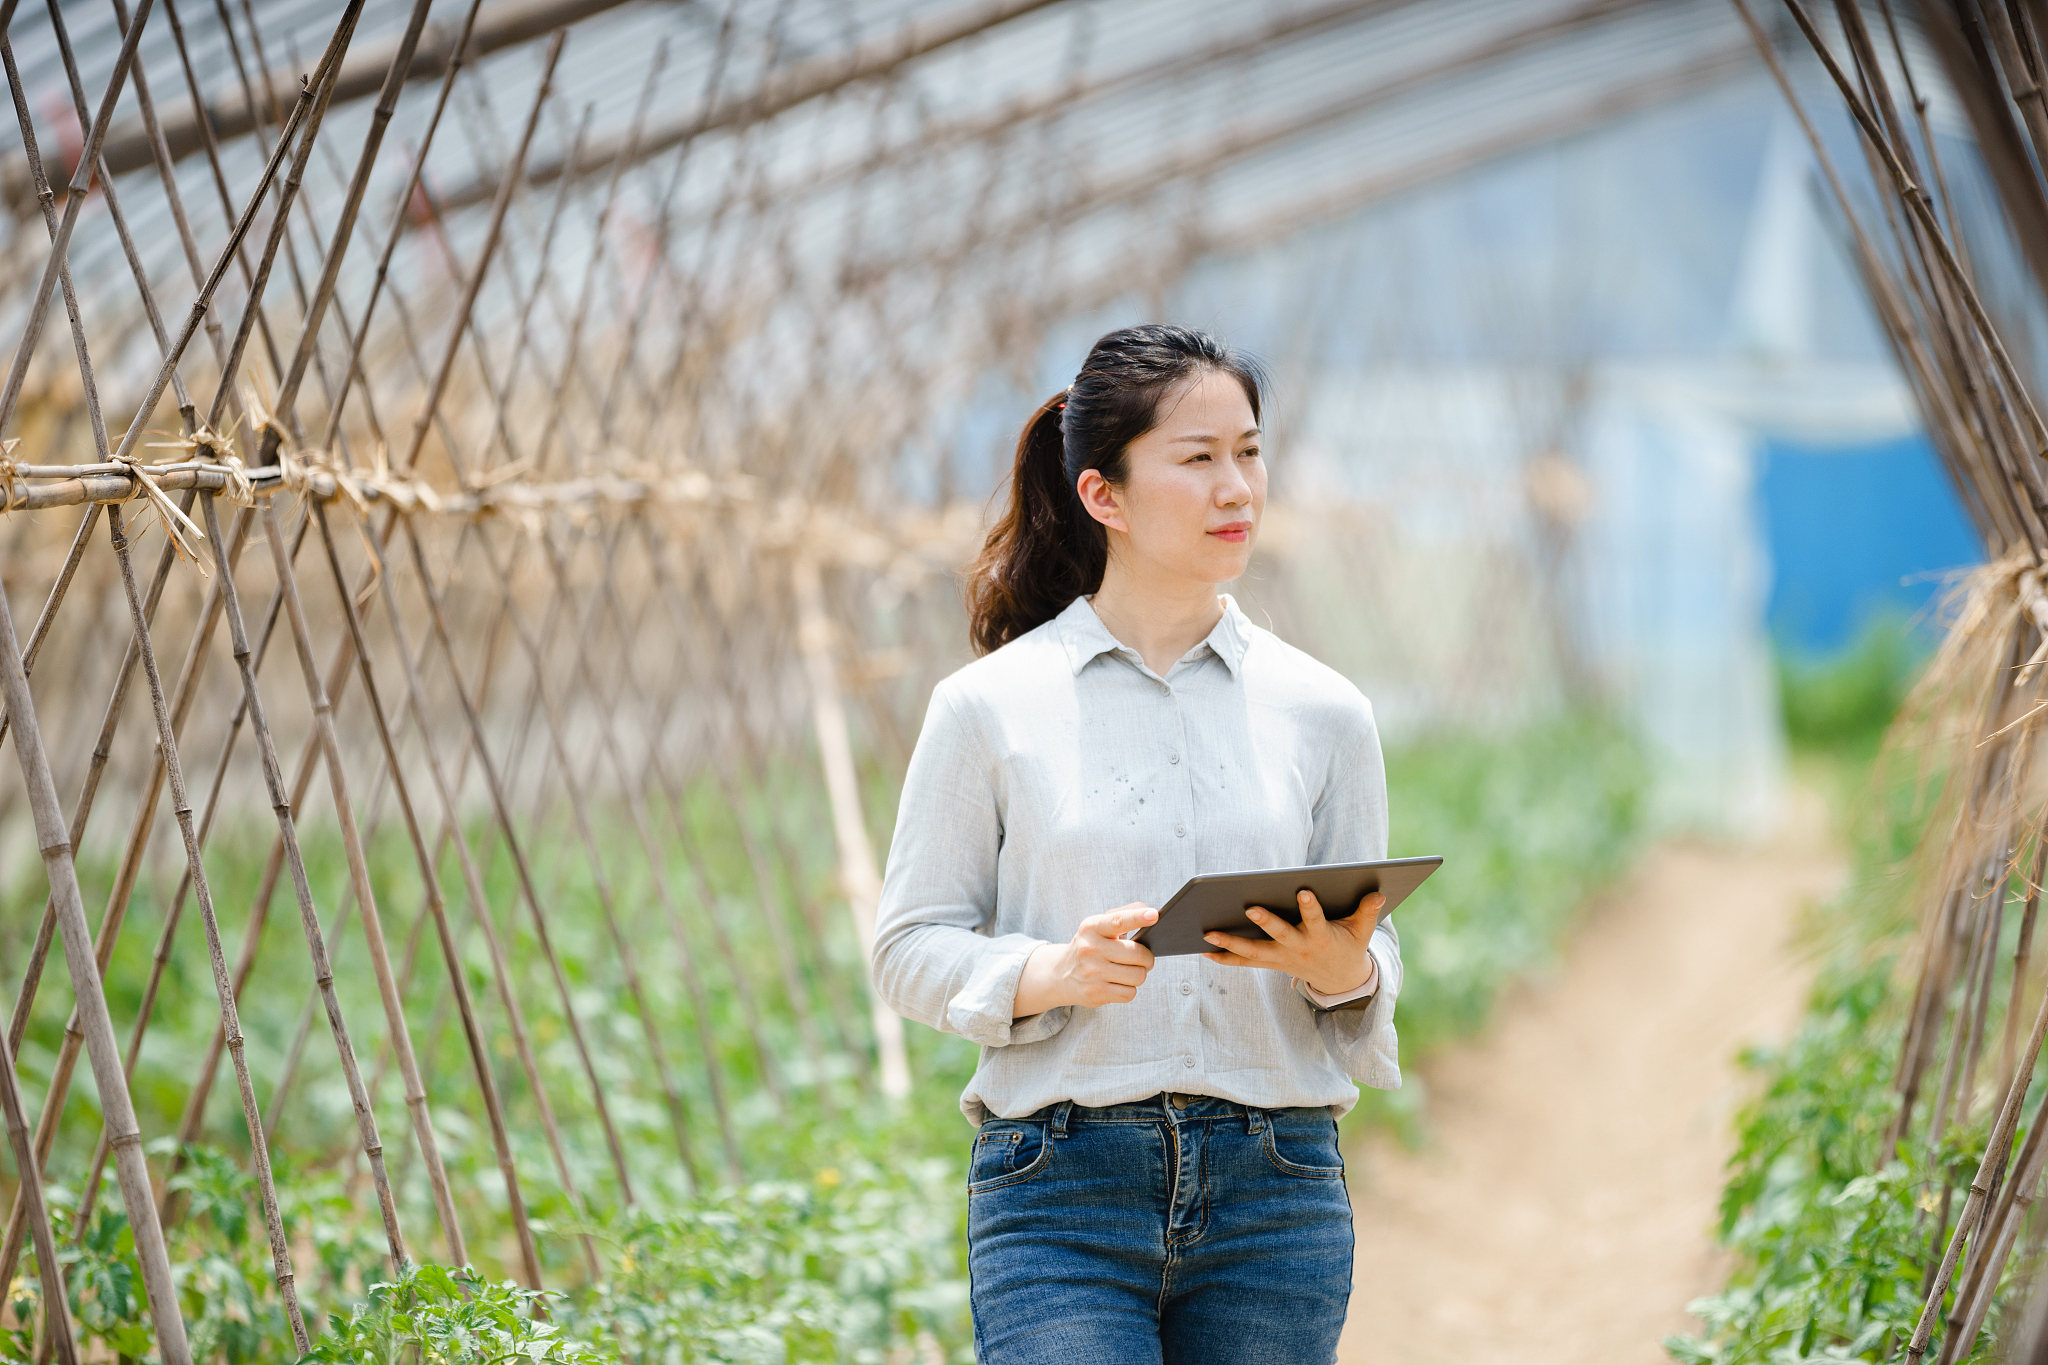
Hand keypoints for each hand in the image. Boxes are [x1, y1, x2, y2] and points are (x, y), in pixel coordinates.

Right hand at [1013, 903, 1157, 1015]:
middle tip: (1142, 959)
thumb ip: (1123, 915)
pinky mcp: (1095, 993)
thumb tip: (1150, 912)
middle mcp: (1090, 949)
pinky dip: (1128, 990)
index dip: (1137, 917)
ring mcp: (1092, 972)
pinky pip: (1130, 993)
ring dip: (1138, 975)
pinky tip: (1117, 983)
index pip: (1118, 921)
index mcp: (1092, 927)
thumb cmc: (1089, 946)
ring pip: (1138, 976)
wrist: (1060, 974)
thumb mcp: (1098, 926)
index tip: (1154, 915)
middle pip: (1139, 955)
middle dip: (1147, 959)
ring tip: (1126, 971)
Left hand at [1202, 890, 1382, 995]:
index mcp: (1321, 938)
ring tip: (1207, 933)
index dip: (1309, 907)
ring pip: (1254, 952)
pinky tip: (1204, 950)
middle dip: (1265, 922)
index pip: (1315, 920)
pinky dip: (1225, 957)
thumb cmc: (1349, 945)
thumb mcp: (1362, 931)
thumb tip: (1379, 892)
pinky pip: (1245, 962)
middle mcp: (1299, 949)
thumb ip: (1368, 911)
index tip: (1302, 890)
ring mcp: (1282, 958)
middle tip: (1248, 907)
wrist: (1340, 981)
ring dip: (1230, 943)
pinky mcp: (1271, 963)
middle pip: (1279, 935)